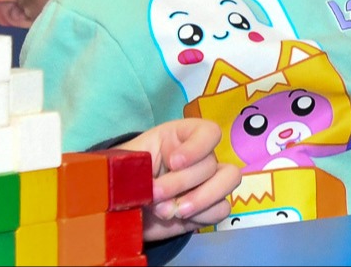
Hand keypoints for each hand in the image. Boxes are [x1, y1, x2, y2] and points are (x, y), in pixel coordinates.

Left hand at [117, 119, 240, 239]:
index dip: (196, 147)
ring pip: (229, 180)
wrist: (121, 214)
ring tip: (171, 212)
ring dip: (201, 199)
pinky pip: (222, 208)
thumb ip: (129, 164)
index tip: (173, 162)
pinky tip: (179, 219)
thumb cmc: (122, 181)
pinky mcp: (208, 208)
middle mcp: (200, 157)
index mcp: (181, 138)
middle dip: (181, 183)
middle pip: (211, 163)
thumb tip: (136, 175)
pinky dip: (202, 216)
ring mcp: (208, 182)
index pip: (208, 132)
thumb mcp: (121, 166)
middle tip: (155, 196)